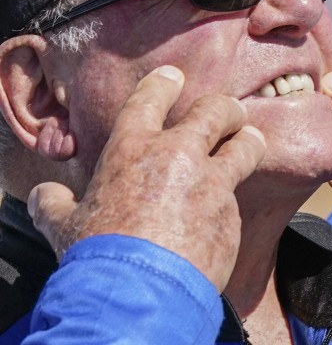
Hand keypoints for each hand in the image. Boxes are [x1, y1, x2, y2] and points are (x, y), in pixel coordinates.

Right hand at [27, 65, 266, 291]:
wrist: (136, 292)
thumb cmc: (96, 256)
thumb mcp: (64, 226)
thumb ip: (55, 205)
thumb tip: (41, 197)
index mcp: (131, 150)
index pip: (150, 100)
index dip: (164, 84)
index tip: (174, 77)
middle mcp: (176, 156)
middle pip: (215, 111)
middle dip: (226, 108)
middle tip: (230, 113)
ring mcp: (210, 182)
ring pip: (245, 144)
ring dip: (249, 140)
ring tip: (250, 140)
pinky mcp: (231, 213)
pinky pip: (237, 198)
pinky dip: (231, 202)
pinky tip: (224, 215)